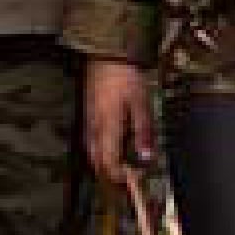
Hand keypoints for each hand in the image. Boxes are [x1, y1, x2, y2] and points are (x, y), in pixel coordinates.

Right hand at [83, 58, 156, 188]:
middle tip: (129, 179)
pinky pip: (90, 142)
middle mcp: (94, 129)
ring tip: (121, 168)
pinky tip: (111, 147)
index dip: (120, 177)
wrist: (104, 54)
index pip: (109, 164)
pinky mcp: (87, 115)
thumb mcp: (141, 102)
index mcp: (107, 128)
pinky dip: (100, 152)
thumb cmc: (125, 76)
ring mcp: (88, 122)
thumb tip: (146, 157)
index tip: (134, 180)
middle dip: (111, 176)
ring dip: (104, 165)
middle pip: (97, 163)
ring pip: (92, 153)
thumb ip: (143, 131)